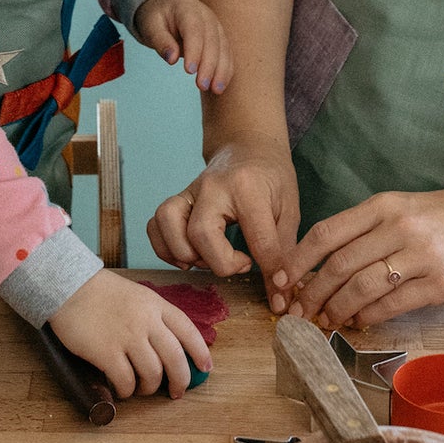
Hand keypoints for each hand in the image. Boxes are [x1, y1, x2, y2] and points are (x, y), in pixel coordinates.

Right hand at [47, 268, 210, 398]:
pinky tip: (123, 389)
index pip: (188, 330)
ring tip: (142, 389)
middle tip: (176, 392)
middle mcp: (146, 321)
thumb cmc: (102, 293)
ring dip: (150, 388)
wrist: (69, 286)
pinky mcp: (106, 352)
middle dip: (180, 380)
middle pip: (175, 358)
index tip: (205, 367)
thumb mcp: (137, 295)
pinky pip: (126, 381)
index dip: (200, 352)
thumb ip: (155, 316)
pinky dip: (127, 391)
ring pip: (152, 374)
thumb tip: (169, 347)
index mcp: (156, 305)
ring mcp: (127, 337)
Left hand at [133, 0, 231, 93]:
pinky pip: (226, 54)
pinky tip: (220, 86)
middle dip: (209, 65)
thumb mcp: (150, 26)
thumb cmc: (156, 18)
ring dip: (221, 70)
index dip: (194, 50)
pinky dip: (226, 70)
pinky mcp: (219, 38)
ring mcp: (215, 26)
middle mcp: (206, 16)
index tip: (189, 71)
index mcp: (187, 9)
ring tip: (215, 90)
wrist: (166, 8)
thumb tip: (171, 59)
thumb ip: (160, 41)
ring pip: (223, 48)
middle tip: (201, 85)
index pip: (194, 30)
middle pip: (211, 41)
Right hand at [146, 138, 299, 282]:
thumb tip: (282, 295)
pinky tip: (189, 254)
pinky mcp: (177, 199)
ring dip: (186, 254)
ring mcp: (190, 191)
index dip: (270, 268)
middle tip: (241, 263)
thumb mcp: (289, 209)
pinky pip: (154, 225)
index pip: (257, 238)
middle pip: (200, 234)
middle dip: (220, 263)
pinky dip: (166, 248)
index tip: (278, 280)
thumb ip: (284, 251)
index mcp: (248, 187)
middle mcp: (212, 187)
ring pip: (168, 224)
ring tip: (209, 258)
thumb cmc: (272, 179)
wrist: (248, 146)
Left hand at [273, 185, 443, 329]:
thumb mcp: (404, 207)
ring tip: (326, 321)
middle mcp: (399, 227)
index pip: (327, 233)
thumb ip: (368, 230)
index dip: (298, 261)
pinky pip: (392, 305)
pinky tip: (359, 321)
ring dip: (337, 309)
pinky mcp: (441, 284)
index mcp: (384, 205)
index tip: (281, 281)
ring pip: (362, 287)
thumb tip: (325, 265)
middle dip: (312, 293)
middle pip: (339, 265)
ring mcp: (421, 256)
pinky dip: (368, 317)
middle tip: (299, 312)